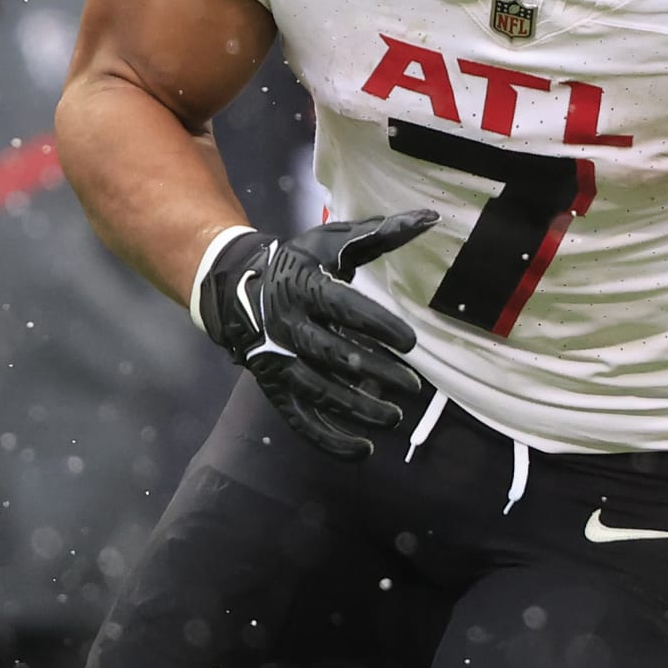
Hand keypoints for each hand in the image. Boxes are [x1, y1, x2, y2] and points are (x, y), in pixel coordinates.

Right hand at [198, 211, 436, 460]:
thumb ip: (380, 234)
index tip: (411, 343)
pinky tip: (363, 450)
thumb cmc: (297, 264)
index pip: (344, 310)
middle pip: (333, 356)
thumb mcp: (331, 244)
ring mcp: (279, 362)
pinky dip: (329, 440)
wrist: (236, 288)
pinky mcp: (275, 388)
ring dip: (358, 410)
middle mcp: (288, 327)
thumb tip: (431, 217)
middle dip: (375, 373)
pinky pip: (301, 420)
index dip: (378, 327)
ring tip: (395, 418)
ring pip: (319, 393)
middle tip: (413, 387)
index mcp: (303, 288)